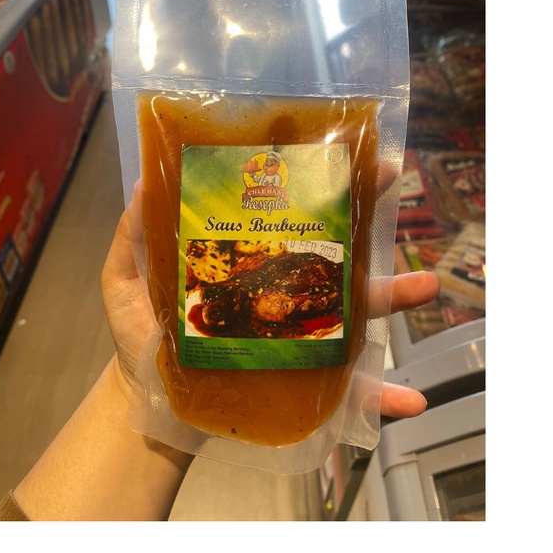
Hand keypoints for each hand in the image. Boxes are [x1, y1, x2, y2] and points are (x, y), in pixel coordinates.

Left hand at [100, 185, 441, 416]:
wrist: (144, 406)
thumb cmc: (140, 337)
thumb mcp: (126, 281)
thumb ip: (135, 237)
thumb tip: (144, 180)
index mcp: (251, 262)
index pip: (287, 214)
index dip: (314, 179)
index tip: (346, 146)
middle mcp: (283, 292)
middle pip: (334, 253)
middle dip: (370, 218)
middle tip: (397, 185)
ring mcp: (299, 338)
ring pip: (356, 315)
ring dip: (394, 296)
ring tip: (426, 284)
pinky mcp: (302, 388)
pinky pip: (350, 394)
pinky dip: (385, 398)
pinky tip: (412, 399)